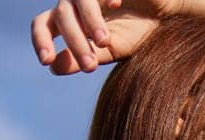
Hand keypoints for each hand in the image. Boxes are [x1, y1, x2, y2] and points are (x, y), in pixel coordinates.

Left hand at [30, 0, 183, 74]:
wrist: (165, 16)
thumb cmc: (136, 32)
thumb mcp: (109, 52)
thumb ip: (82, 59)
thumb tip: (53, 68)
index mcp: (70, 20)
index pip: (43, 25)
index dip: (40, 41)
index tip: (46, 61)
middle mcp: (75, 1)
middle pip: (61, 15)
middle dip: (74, 42)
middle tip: (90, 67)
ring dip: (88, 21)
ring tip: (105, 42)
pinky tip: (115, 5)